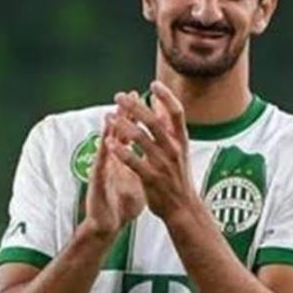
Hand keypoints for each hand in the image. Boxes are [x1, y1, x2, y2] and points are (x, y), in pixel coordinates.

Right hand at [83, 107, 145, 239]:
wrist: (108, 225)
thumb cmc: (122, 205)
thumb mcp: (137, 181)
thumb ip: (144, 165)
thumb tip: (157, 156)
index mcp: (124, 160)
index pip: (133, 134)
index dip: (140, 118)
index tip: (148, 100)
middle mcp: (113, 161)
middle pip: (118, 134)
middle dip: (125, 115)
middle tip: (128, 96)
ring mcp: (104, 170)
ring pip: (107, 145)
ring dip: (109, 130)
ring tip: (112, 113)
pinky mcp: (97, 183)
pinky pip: (101, 166)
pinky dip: (103, 154)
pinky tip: (105, 143)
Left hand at [106, 81, 199, 222]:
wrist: (183, 208)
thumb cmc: (178, 176)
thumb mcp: (179, 149)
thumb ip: (168, 126)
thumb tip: (159, 102)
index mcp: (181, 140)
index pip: (177, 112)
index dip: (167, 96)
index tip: (153, 84)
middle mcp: (174, 149)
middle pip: (154, 121)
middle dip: (135, 107)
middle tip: (119, 96)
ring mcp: (163, 164)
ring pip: (141, 139)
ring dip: (123, 125)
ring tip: (108, 116)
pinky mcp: (151, 178)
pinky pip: (133, 161)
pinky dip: (120, 150)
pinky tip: (108, 142)